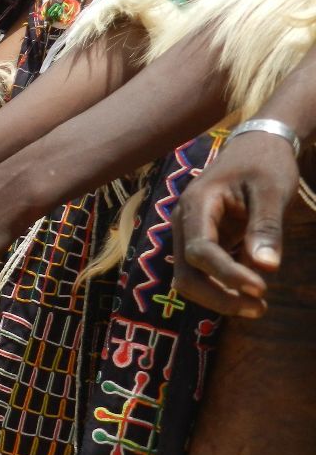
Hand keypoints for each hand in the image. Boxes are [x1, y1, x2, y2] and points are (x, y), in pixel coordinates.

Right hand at [173, 131, 297, 317]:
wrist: (255, 146)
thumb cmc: (264, 164)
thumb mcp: (271, 190)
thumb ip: (266, 227)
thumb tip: (267, 269)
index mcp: (197, 205)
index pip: (201, 250)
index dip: (227, 274)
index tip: (262, 289)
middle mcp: (184, 222)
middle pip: (186, 274)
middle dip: (218, 297)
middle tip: (259, 308)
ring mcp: (189, 233)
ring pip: (190, 278)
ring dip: (219, 297)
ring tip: (258, 306)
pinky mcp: (201, 241)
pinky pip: (203, 273)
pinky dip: (223, 287)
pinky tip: (251, 290)